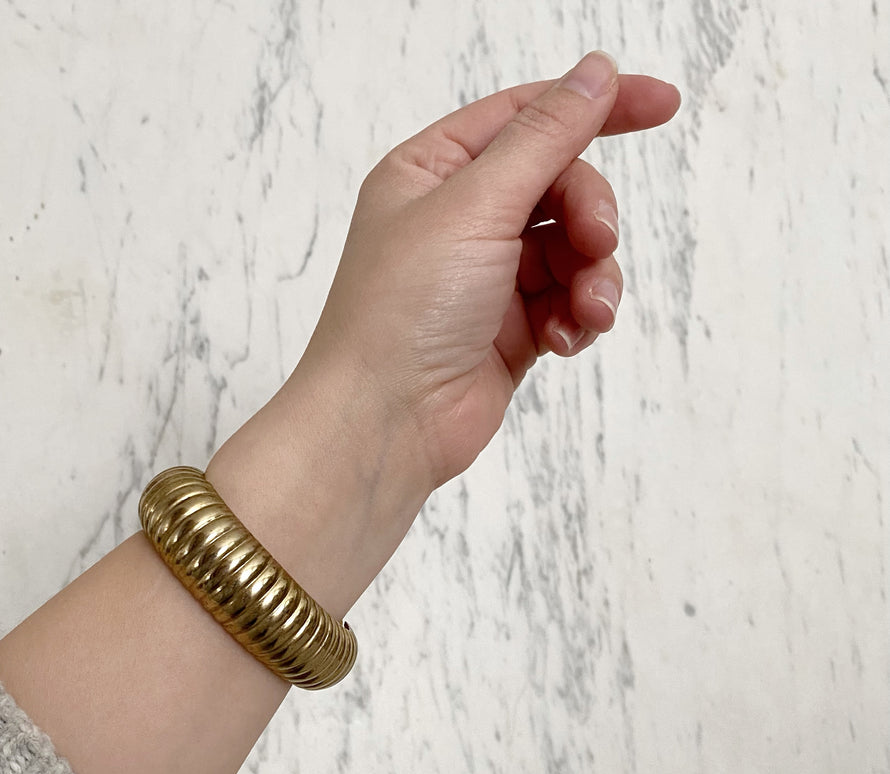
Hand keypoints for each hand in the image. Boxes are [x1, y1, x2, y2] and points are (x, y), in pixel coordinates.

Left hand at [301, 52, 680, 488]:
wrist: (386, 423)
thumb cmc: (401, 312)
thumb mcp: (474, 205)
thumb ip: (542, 138)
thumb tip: (595, 74)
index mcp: (433, 172)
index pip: (526, 117)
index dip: (595, 106)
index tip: (663, 106)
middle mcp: (458, 220)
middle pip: (560, 186)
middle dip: (590, 214)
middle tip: (597, 242)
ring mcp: (485, 277)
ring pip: (573, 250)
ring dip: (593, 276)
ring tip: (588, 311)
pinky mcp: (510, 330)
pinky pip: (569, 304)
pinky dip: (578, 318)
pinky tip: (565, 340)